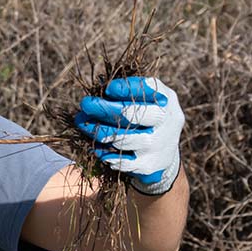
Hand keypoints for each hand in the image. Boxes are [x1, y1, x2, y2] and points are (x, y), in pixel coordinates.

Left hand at [74, 76, 183, 195]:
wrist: (163, 150)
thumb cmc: (144, 116)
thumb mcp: (143, 98)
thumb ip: (124, 91)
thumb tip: (99, 85)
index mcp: (165, 99)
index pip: (148, 91)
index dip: (128, 89)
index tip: (108, 88)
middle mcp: (167, 121)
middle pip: (135, 115)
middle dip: (106, 109)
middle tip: (86, 104)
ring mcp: (160, 144)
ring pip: (126, 139)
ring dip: (101, 133)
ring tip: (84, 126)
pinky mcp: (151, 164)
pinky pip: (125, 162)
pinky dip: (108, 155)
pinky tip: (96, 148)